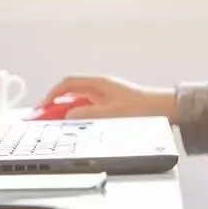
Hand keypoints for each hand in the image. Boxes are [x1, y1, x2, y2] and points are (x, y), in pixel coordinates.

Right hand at [39, 75, 176, 120]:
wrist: (164, 109)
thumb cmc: (142, 107)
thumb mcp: (111, 113)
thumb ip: (88, 113)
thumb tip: (69, 114)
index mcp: (99, 83)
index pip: (68, 83)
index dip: (53, 93)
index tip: (43, 106)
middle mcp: (101, 87)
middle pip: (71, 92)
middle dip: (56, 104)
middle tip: (44, 117)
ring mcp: (105, 96)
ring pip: (79, 101)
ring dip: (67, 111)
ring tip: (57, 124)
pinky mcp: (111, 105)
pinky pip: (88, 108)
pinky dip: (79, 115)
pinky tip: (76, 125)